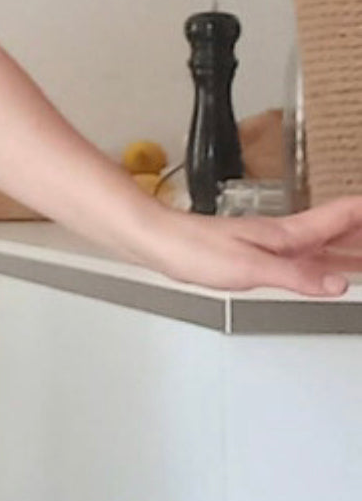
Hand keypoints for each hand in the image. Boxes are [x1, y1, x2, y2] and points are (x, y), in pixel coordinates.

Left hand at [132, 196, 361, 297]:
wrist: (158, 244)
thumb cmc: (194, 249)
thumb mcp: (250, 269)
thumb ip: (296, 276)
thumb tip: (337, 285)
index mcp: (290, 234)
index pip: (348, 216)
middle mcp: (285, 237)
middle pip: (343, 232)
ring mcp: (271, 247)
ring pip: (325, 247)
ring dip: (353, 252)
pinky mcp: (255, 257)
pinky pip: (303, 259)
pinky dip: (324, 266)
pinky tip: (326, 273)